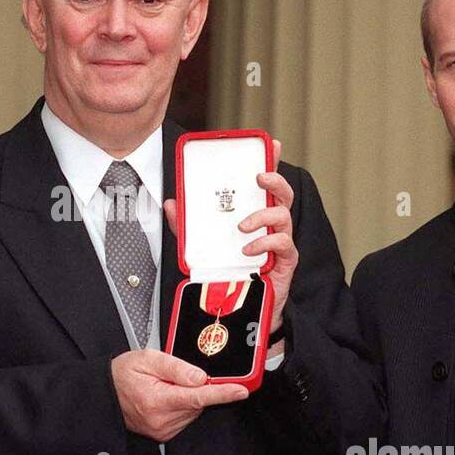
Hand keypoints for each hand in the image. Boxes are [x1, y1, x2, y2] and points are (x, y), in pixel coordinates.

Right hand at [111, 349, 249, 441]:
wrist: (104, 394)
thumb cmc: (123, 374)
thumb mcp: (147, 359)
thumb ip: (176, 367)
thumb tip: (200, 377)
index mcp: (157, 400)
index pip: (198, 397)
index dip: (222, 393)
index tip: (240, 390)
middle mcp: (161, 420)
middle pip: (197, 403)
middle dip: (194, 387)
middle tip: (171, 377)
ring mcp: (162, 430)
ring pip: (193, 411)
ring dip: (187, 397)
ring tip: (163, 387)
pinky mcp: (163, 435)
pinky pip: (185, 418)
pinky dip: (181, 406)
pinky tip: (164, 398)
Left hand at [164, 139, 296, 356]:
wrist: (238, 309)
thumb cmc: (226, 272)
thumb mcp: (200, 244)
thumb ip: (186, 225)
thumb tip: (170, 203)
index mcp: (254, 214)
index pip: (265, 184)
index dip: (272, 162)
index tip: (273, 145)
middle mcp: (270, 225)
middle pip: (283, 194)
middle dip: (275, 181)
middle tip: (259, 178)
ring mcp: (279, 242)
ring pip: (284, 216)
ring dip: (263, 216)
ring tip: (242, 227)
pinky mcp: (284, 262)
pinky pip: (283, 245)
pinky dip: (265, 244)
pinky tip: (248, 249)